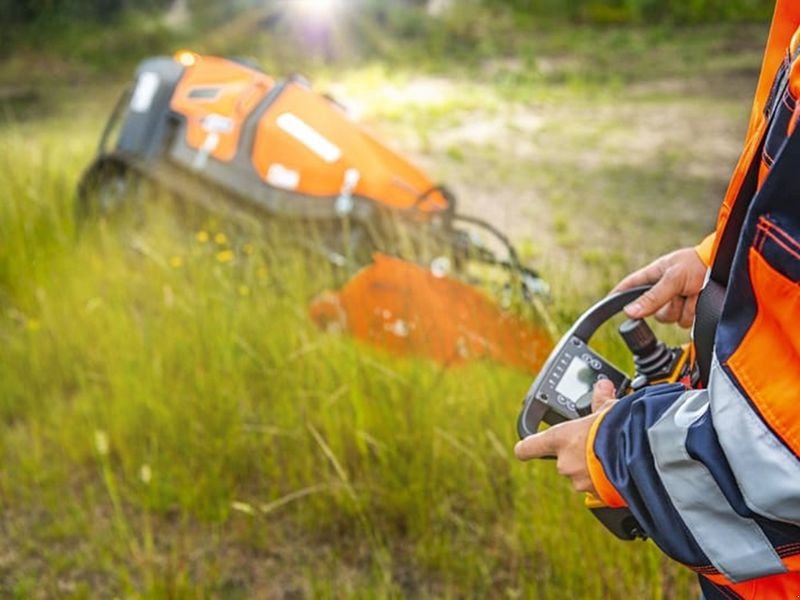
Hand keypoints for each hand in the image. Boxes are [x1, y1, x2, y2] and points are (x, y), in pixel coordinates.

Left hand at [514, 379, 616, 494]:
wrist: (643, 455)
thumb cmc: (620, 429)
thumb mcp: (609, 409)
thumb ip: (600, 400)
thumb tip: (602, 386)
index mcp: (560, 439)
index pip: (527, 447)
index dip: (527, 447)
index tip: (526, 447)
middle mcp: (565, 463)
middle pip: (565, 460)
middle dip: (581, 454)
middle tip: (599, 444)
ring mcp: (580, 482)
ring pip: (584, 475)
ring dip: (595, 468)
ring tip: (615, 455)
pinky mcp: (598, 496)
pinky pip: (600, 488)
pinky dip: (608, 481)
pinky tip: (622, 469)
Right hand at [612, 247, 706, 327]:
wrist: (725, 270)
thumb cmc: (697, 264)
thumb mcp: (672, 278)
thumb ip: (651, 297)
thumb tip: (629, 312)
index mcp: (654, 276)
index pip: (629, 287)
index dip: (618, 295)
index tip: (607, 304)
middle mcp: (663, 291)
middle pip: (652, 311)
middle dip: (664, 306)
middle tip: (676, 294)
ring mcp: (677, 302)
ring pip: (669, 318)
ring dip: (681, 309)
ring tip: (692, 294)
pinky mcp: (691, 311)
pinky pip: (685, 323)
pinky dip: (692, 313)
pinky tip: (698, 301)